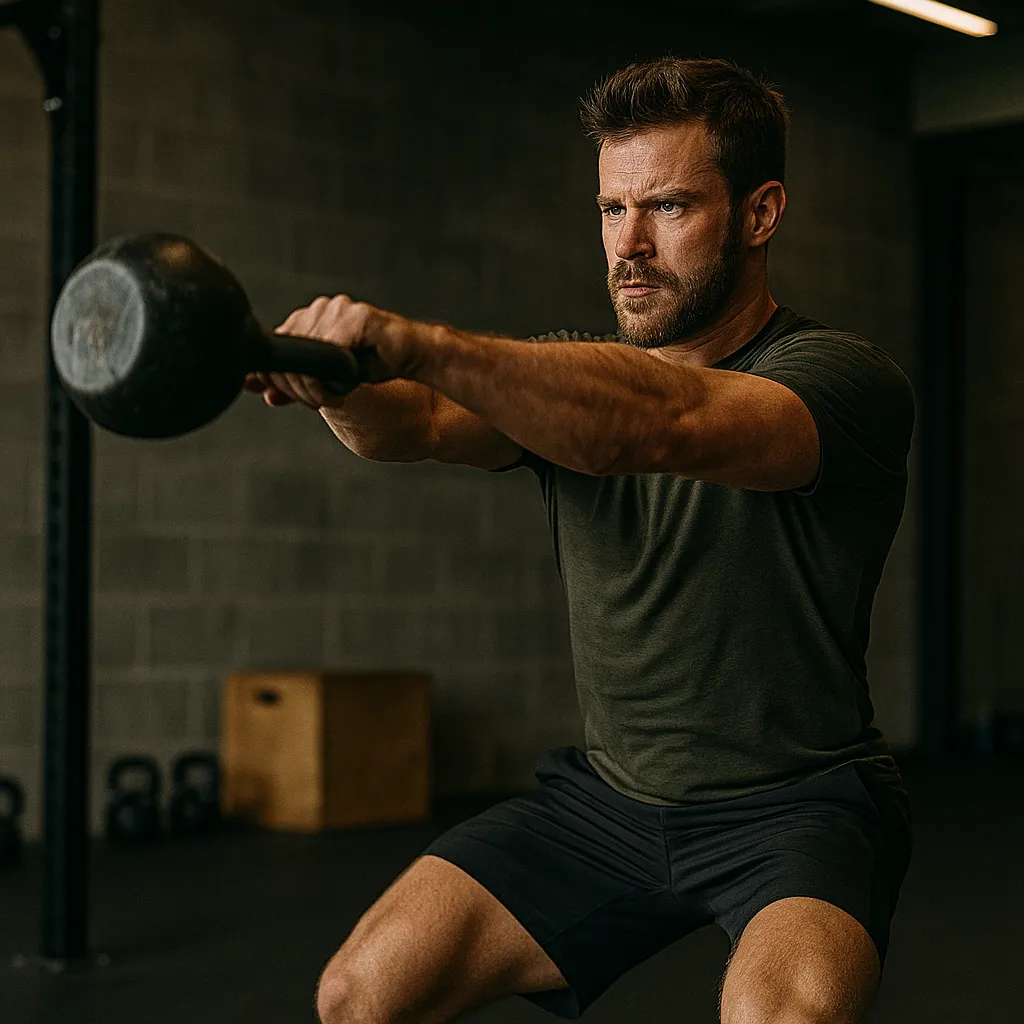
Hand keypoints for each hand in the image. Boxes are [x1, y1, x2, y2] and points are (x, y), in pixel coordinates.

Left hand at [243, 295, 418, 410]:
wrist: (413, 357)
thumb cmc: (375, 364)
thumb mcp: (325, 380)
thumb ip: (296, 383)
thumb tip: (263, 392)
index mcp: (311, 317)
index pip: (277, 342)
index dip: (276, 373)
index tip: (284, 396)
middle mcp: (322, 308)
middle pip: (287, 345)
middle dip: (293, 382)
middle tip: (311, 403)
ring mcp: (339, 308)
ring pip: (306, 347)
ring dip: (312, 381)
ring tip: (327, 398)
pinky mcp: (357, 317)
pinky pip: (330, 346)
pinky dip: (331, 372)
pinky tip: (342, 385)